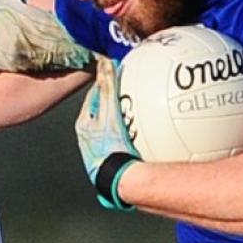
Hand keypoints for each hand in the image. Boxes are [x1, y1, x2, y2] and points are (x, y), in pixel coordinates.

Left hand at [74, 58, 139, 210]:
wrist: (119, 181)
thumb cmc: (110, 149)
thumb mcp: (109, 112)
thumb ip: (107, 87)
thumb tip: (105, 61)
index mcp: (84, 126)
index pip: (94, 96)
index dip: (105, 82)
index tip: (118, 71)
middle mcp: (92, 139)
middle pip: (107, 112)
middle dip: (121, 100)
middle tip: (135, 88)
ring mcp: (106, 151)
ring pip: (120, 128)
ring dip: (132, 118)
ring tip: (149, 109)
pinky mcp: (119, 160)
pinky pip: (132, 141)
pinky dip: (142, 134)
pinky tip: (158, 132)